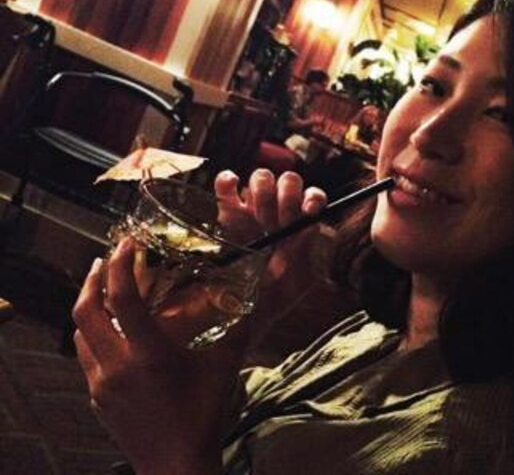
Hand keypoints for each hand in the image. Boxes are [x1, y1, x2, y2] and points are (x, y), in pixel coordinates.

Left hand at [73, 170, 325, 473]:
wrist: (177, 466)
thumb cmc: (204, 416)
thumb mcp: (224, 368)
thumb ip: (238, 330)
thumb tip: (251, 299)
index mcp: (149, 354)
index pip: (123, 299)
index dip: (122, 265)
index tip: (128, 243)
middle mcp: (117, 366)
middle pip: (86, 311)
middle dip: (94, 279)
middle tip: (107, 259)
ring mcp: (102, 384)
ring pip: (79, 334)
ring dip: (89, 305)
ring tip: (103, 289)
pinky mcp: (97, 399)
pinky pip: (85, 357)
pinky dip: (91, 334)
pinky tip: (109, 331)